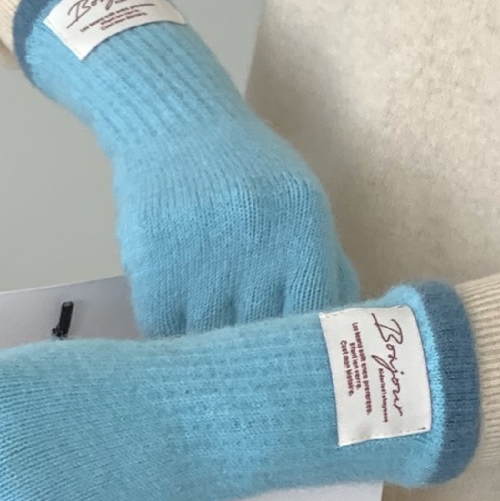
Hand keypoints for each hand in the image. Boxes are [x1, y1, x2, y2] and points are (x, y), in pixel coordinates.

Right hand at [15, 0, 359, 334]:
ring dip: (208, 356)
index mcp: (304, 226)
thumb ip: (324, 262)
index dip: (302, 351)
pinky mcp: (152, 257)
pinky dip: (169, 339)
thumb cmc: (247, 167)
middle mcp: (257, 238)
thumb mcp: (299, 202)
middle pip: (261, 332)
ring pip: (208, 336)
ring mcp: (202, 249)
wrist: (175, 119)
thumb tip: (348, 328)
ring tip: (210, 365)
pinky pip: (162, 324)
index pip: (312, 314)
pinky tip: (175, 339)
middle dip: (254, 360)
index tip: (292, 368)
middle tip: (250, 380)